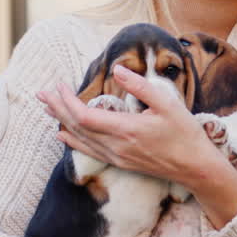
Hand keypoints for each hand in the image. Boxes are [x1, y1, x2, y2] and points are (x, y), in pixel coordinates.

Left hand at [38, 65, 214, 185]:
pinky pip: (89, 151)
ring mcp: (117, 157)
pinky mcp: (121, 162)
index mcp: (126, 129)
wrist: (196, 168)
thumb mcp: (167, 104)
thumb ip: (140, 86)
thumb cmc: (185, 133)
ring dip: (62, 122)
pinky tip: (62, 135)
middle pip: (76, 127)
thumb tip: (117, 68)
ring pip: (80, 139)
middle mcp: (116, 146)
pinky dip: (72, 141)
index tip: (59, 85)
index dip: (67, 101)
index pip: (84, 116)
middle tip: (41, 93)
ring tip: (47, 108)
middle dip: (57, 108)